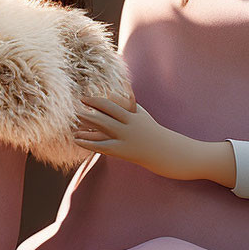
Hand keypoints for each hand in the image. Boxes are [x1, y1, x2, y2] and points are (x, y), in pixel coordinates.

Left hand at [74, 95, 236, 187]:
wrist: (175, 154)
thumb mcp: (143, 117)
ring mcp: (129, 138)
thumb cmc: (156, 135)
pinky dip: (89, 142)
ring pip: (105, 128)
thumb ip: (128, 106)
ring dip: (88, 123)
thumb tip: (112, 95)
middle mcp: (132, 124)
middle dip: (92, 108)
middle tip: (76, 105)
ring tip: (74, 120)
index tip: (85, 97)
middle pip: (108, 113)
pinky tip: (77, 139)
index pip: (114, 104)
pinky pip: (104, 146)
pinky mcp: (126, 152)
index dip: (98, 100)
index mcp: (136, 114)